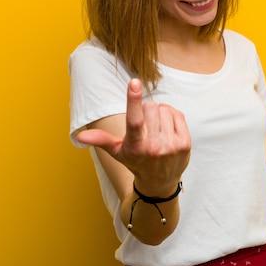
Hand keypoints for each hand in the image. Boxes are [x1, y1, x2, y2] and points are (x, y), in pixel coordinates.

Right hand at [76, 79, 190, 195]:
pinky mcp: (185, 143)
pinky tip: (166, 127)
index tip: (134, 82)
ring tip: (156, 127)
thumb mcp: (117, 152)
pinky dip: (171, 115)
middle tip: (145, 124)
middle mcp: (154, 147)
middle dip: (146, 110)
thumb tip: (80, 135)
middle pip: (150, 107)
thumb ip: (100, 140)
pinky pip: (177, 114)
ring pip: (164, 109)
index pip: (134, 120)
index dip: (133, 100)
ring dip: (159, 113)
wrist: (159, 183)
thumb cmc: (135, 162)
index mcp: (135, 147)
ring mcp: (171, 146)